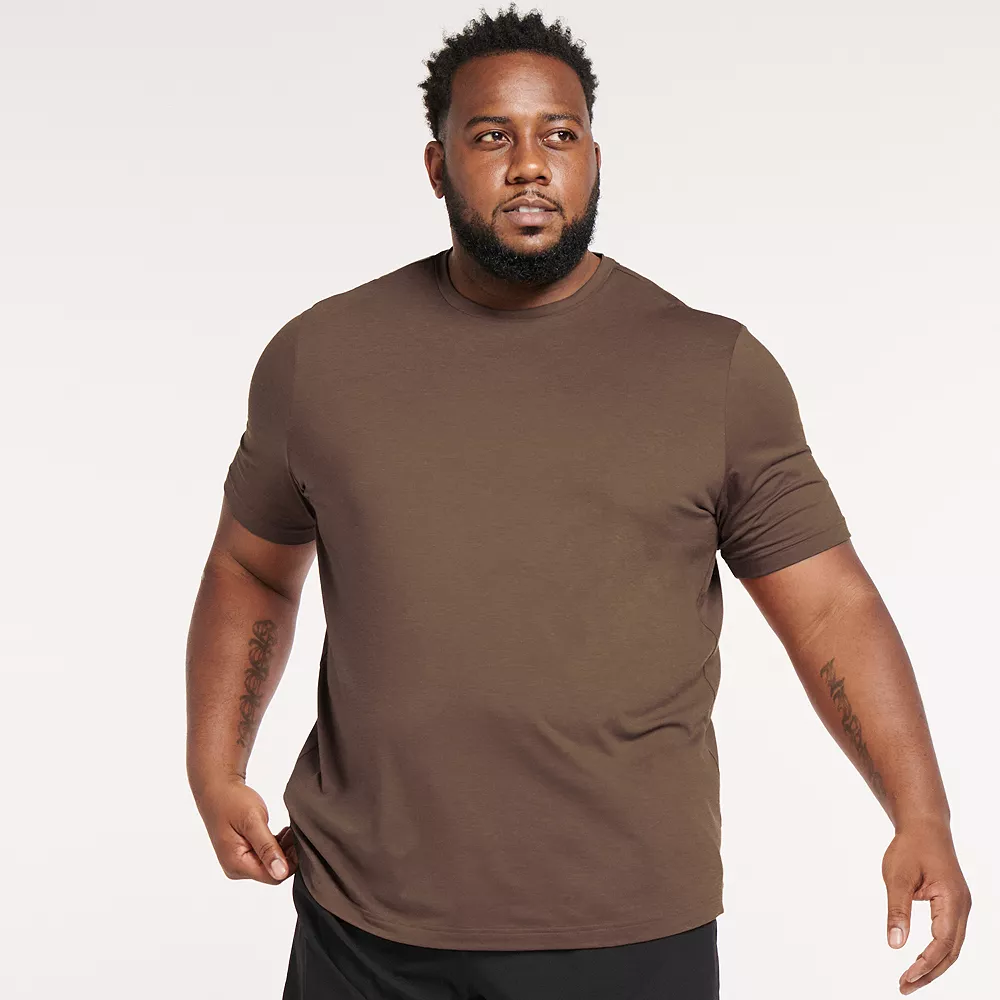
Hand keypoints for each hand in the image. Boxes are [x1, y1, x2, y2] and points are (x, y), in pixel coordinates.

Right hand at [194, 776, 297, 883]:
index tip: (296, 841)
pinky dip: (276, 846)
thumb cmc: (231, 802)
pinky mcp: (243, 853)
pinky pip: (265, 856)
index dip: (289, 862)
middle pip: (272, 872)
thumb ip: (267, 848)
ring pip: (270, 864)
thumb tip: (281, 872)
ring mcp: (239, 862)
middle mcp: (236, 868)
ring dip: (283, 849)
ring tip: (287, 830)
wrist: (217, 789)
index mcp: (236, 864)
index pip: (273, 877)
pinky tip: (281, 832)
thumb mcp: (253, 822)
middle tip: (293, 832)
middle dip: (287, 854)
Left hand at [882, 822, 971, 993]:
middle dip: (929, 973)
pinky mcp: (953, 904)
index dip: (925, 964)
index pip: (942, 943)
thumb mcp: (897, 877)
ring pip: (951, 946)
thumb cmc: (910, 847)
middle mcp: (962, 907)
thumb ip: (897, 911)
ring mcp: (960, 906)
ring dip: (933, 965)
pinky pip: (948, 935)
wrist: (924, 825)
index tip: (905, 978)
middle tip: (905, 987)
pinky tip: (921, 961)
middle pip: (951, 952)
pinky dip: (936, 952)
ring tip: (910, 980)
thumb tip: (894, 944)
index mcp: (952, 900)